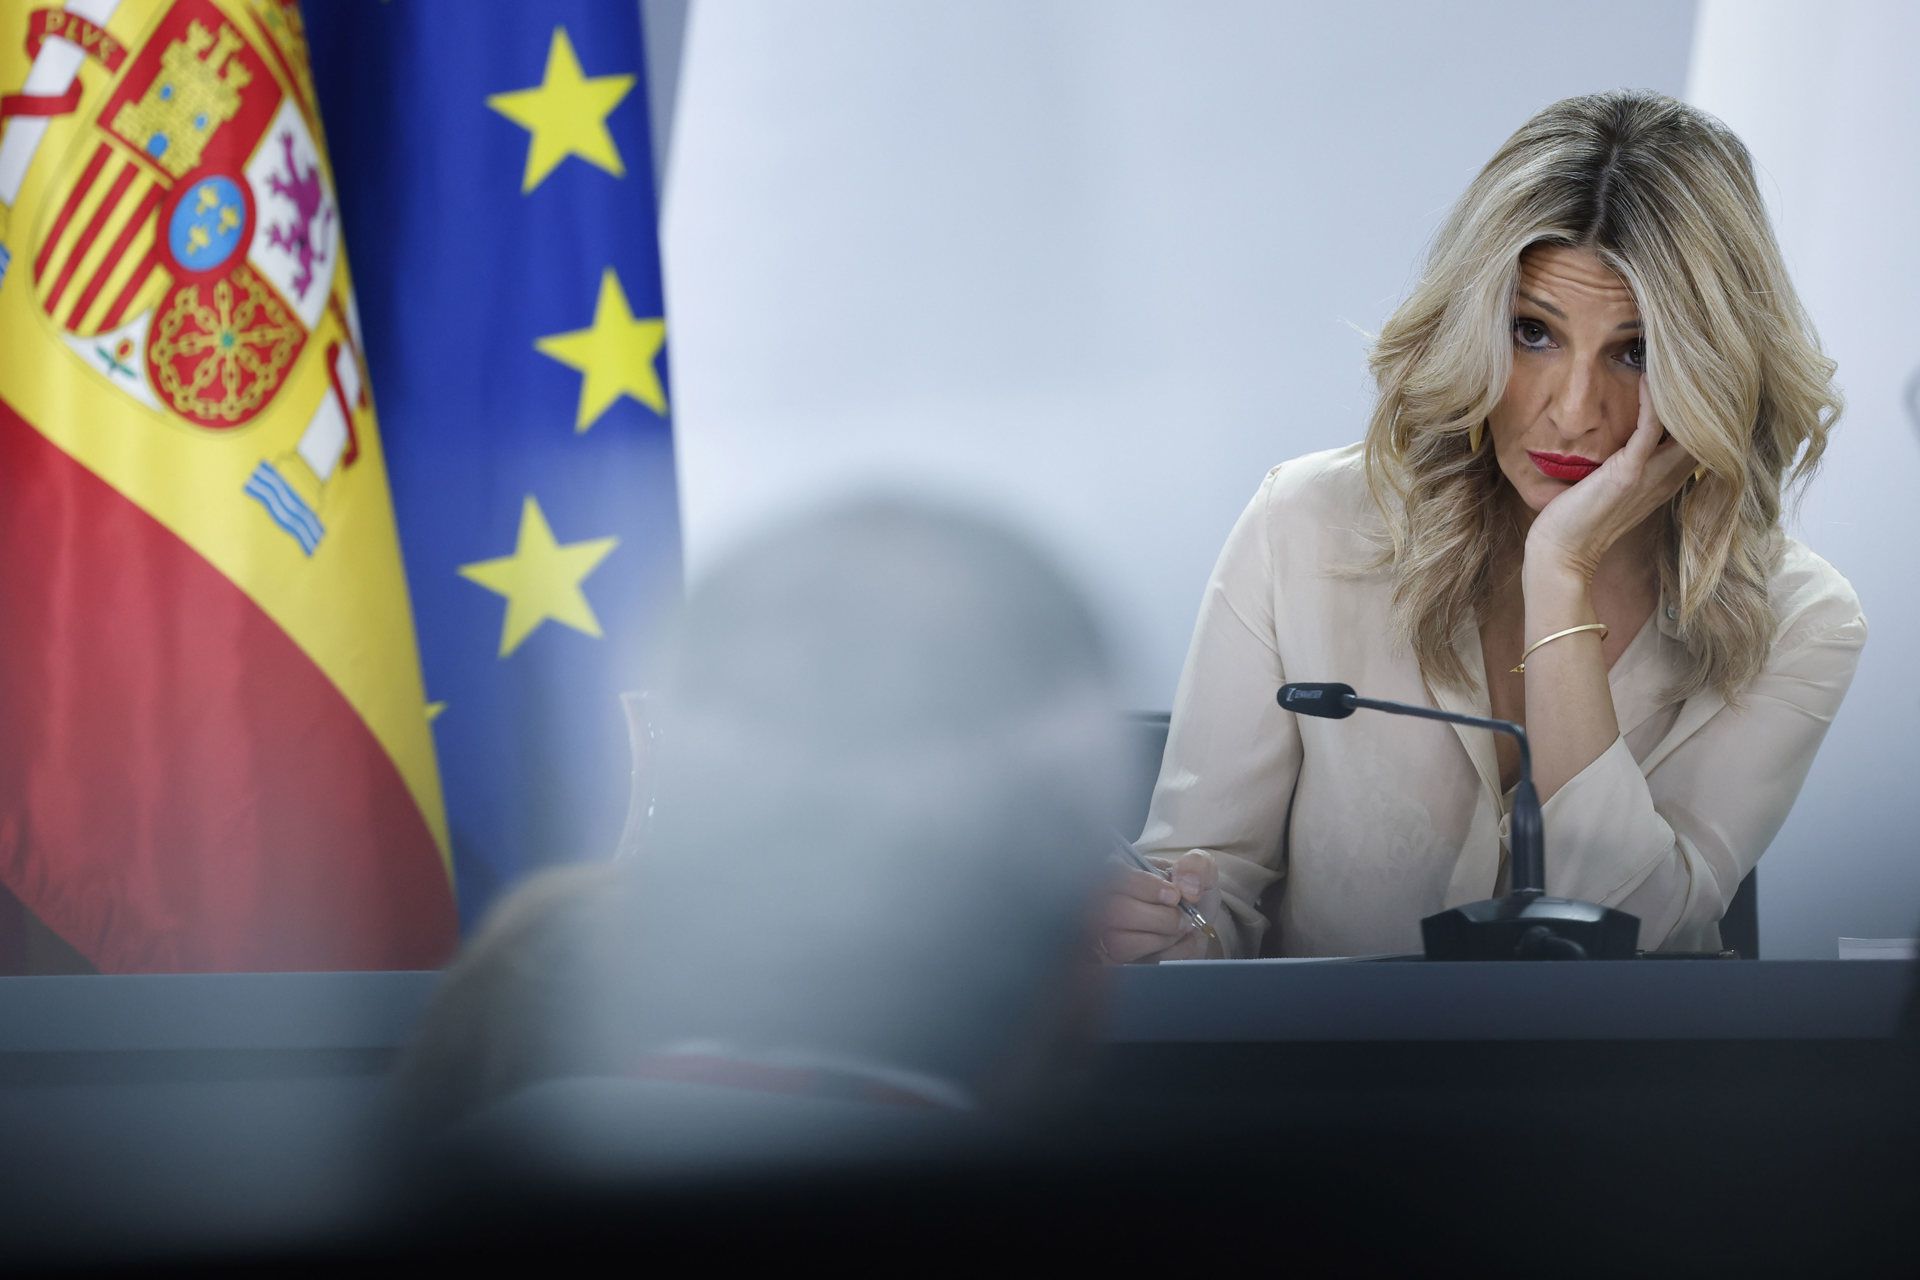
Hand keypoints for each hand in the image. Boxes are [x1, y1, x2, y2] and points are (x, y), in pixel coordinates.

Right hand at [1093, 850, 1220, 963]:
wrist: (1197, 926)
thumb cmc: (1190, 893)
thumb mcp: (1200, 869)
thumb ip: (1195, 865)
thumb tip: (1186, 886)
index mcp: (1120, 871)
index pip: (1115, 876)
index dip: (1147, 887)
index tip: (1175, 896)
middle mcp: (1105, 901)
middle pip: (1116, 912)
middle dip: (1162, 919)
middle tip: (1184, 918)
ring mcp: (1107, 933)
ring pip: (1122, 942)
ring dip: (1163, 938)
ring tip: (1180, 930)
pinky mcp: (1118, 959)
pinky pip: (1136, 964)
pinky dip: (1167, 955)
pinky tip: (1176, 944)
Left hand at [1525, 377, 1696, 581]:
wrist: (1563, 551)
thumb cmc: (1580, 518)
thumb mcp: (1614, 485)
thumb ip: (1629, 461)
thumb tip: (1622, 432)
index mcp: (1667, 478)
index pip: (1701, 436)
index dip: (1703, 408)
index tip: (1698, 376)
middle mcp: (1668, 476)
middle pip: (1703, 428)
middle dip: (1703, 394)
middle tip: (1697, 358)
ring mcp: (1651, 475)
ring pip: (1683, 425)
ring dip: (1680, 392)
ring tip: (1674, 359)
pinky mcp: (1628, 473)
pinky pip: (1649, 428)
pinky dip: (1651, 401)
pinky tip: (1647, 376)